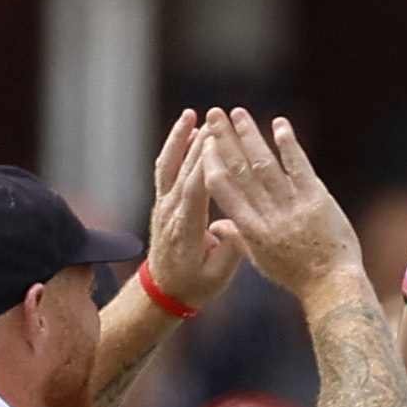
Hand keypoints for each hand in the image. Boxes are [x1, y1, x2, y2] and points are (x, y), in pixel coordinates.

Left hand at [144, 110, 242, 308]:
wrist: (164, 291)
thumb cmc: (196, 285)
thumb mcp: (219, 276)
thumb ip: (232, 250)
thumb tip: (243, 226)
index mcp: (187, 229)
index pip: (196, 190)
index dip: (205, 164)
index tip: (218, 141)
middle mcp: (171, 212)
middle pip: (184, 170)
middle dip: (199, 143)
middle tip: (216, 119)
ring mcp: (164, 205)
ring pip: (170, 164)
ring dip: (179, 138)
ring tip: (193, 115)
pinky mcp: (163, 201)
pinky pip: (166, 168)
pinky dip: (174, 147)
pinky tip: (187, 129)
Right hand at [200, 108, 363, 304]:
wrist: (333, 286)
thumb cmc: (298, 276)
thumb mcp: (263, 262)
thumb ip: (238, 239)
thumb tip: (215, 225)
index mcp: (251, 230)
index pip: (224, 190)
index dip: (211, 162)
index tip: (204, 142)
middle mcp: (267, 216)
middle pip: (240, 171)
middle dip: (225, 140)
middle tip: (214, 114)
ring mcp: (292, 208)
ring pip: (265, 165)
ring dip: (250, 136)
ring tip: (237, 113)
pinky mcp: (316, 201)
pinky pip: (299, 168)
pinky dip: (288, 145)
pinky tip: (279, 124)